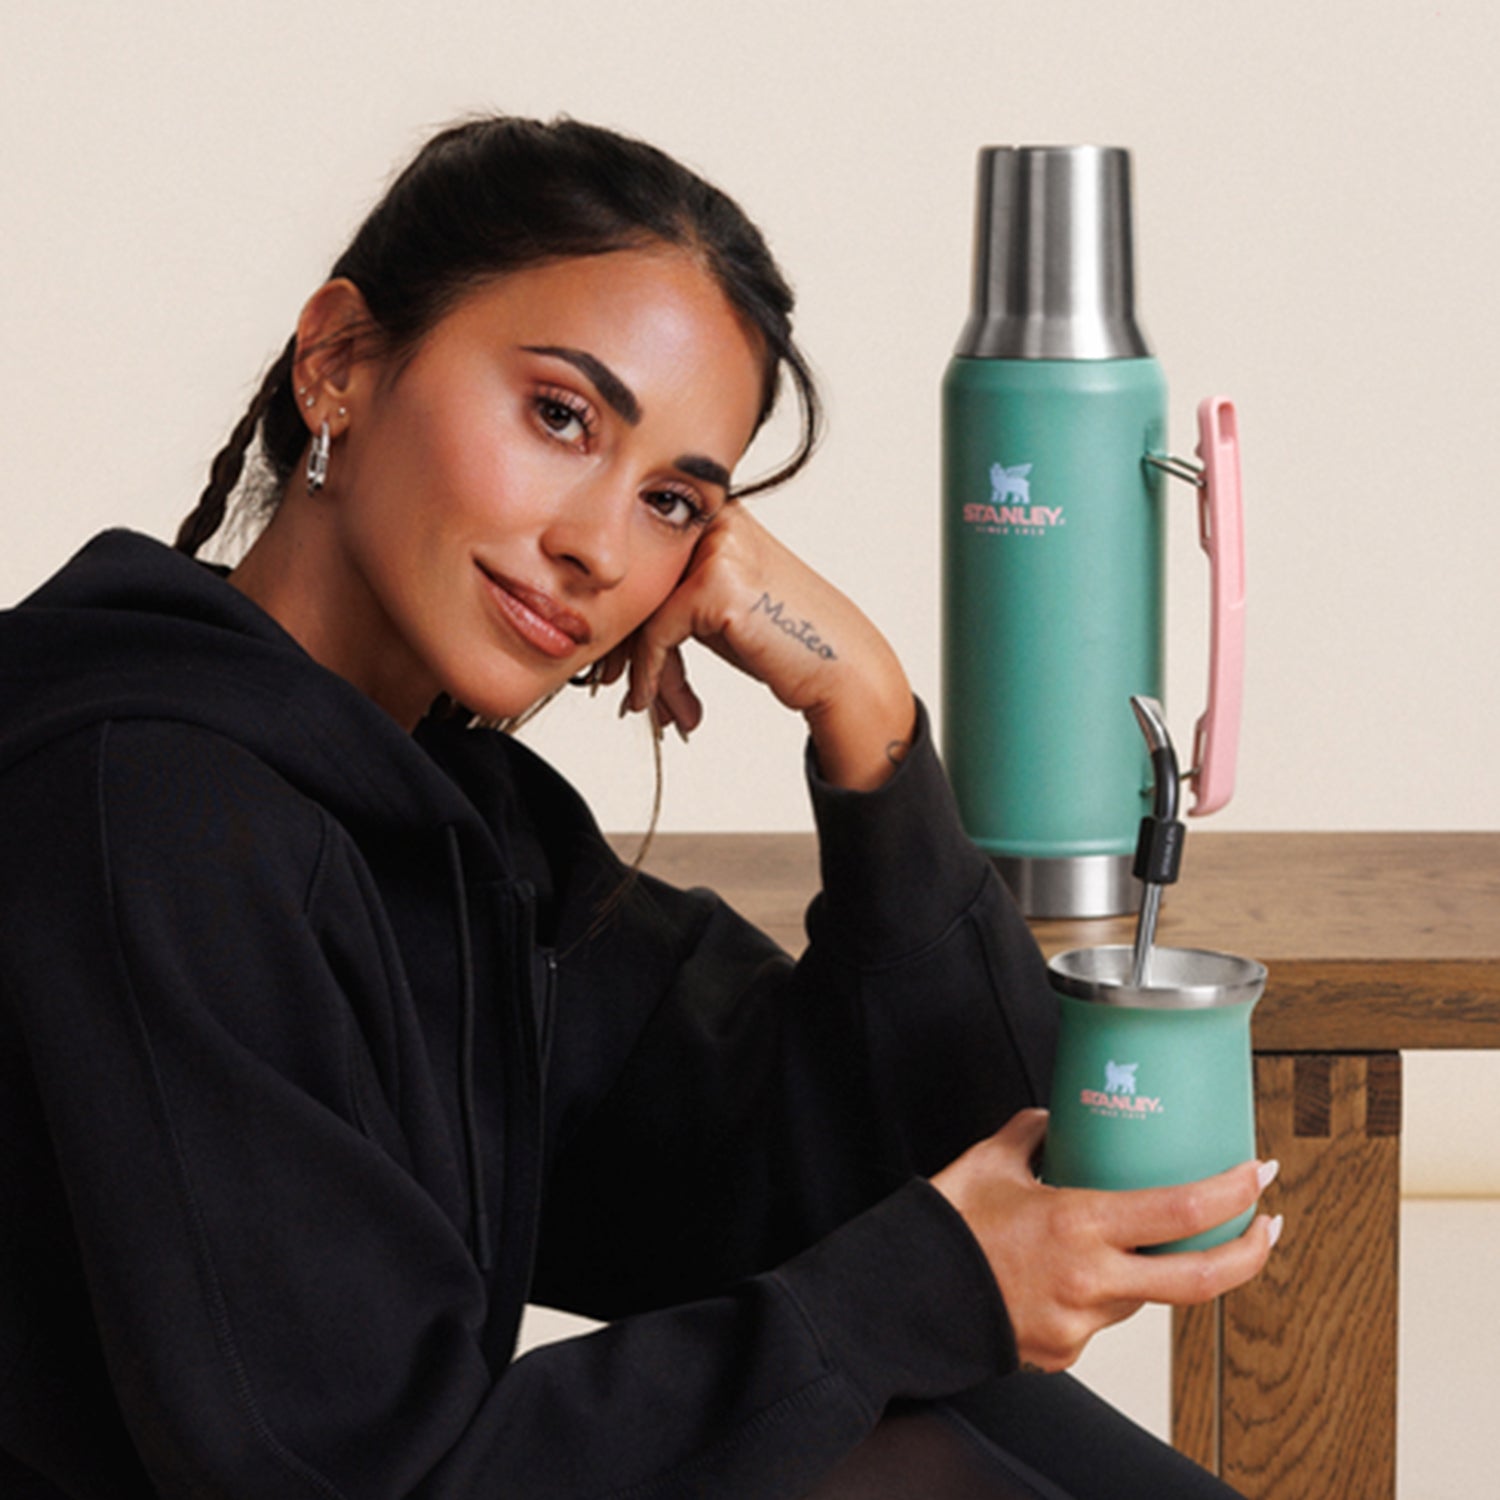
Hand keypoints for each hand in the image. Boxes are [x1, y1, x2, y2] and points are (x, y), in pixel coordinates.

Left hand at [612, 505, 916, 789]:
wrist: (842, 668)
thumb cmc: (787, 644)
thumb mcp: (721, 612)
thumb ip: (676, 602)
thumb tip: (617, 632)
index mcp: (719, 515)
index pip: (650, 562)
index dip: (627, 614)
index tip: (614, 660)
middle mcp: (718, 520)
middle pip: (643, 583)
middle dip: (627, 644)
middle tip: (612, 684)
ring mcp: (718, 547)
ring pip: (646, 610)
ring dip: (643, 669)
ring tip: (652, 708)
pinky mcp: (715, 583)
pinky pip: (658, 632)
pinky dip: (650, 672)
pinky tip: (650, 700)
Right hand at [931, 1109, 1281, 1372]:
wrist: (901, 1300)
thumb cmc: (940, 1232)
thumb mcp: (988, 1164)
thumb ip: (1030, 1134)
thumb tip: (1053, 1119)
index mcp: (1076, 1225)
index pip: (1178, 1214)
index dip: (1229, 1193)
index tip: (1255, 1173)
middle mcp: (1089, 1281)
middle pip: (1198, 1280)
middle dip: (1247, 1251)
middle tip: (1266, 1225)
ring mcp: (1081, 1325)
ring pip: (1142, 1298)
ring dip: (1146, 1270)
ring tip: (1119, 1239)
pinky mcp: (1065, 1354)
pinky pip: (1100, 1320)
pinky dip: (1095, 1294)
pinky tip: (1060, 1275)